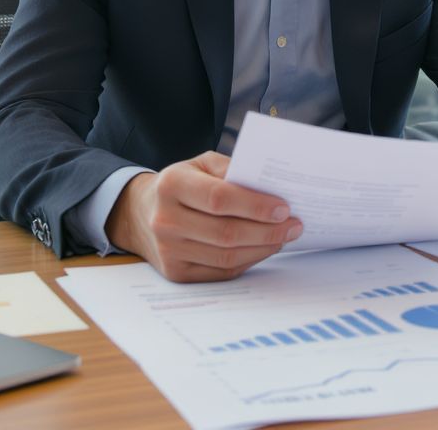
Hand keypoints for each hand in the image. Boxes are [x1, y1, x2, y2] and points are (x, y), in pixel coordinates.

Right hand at [105, 151, 302, 282]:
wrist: (142, 213)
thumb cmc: (182, 183)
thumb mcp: (200, 164)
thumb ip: (232, 170)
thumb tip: (270, 188)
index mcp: (172, 185)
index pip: (219, 199)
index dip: (255, 205)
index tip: (283, 207)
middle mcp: (166, 220)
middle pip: (227, 233)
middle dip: (268, 231)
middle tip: (294, 224)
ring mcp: (169, 251)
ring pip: (227, 256)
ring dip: (263, 247)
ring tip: (285, 236)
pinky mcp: (177, 273)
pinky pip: (222, 271)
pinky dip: (249, 260)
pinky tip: (264, 247)